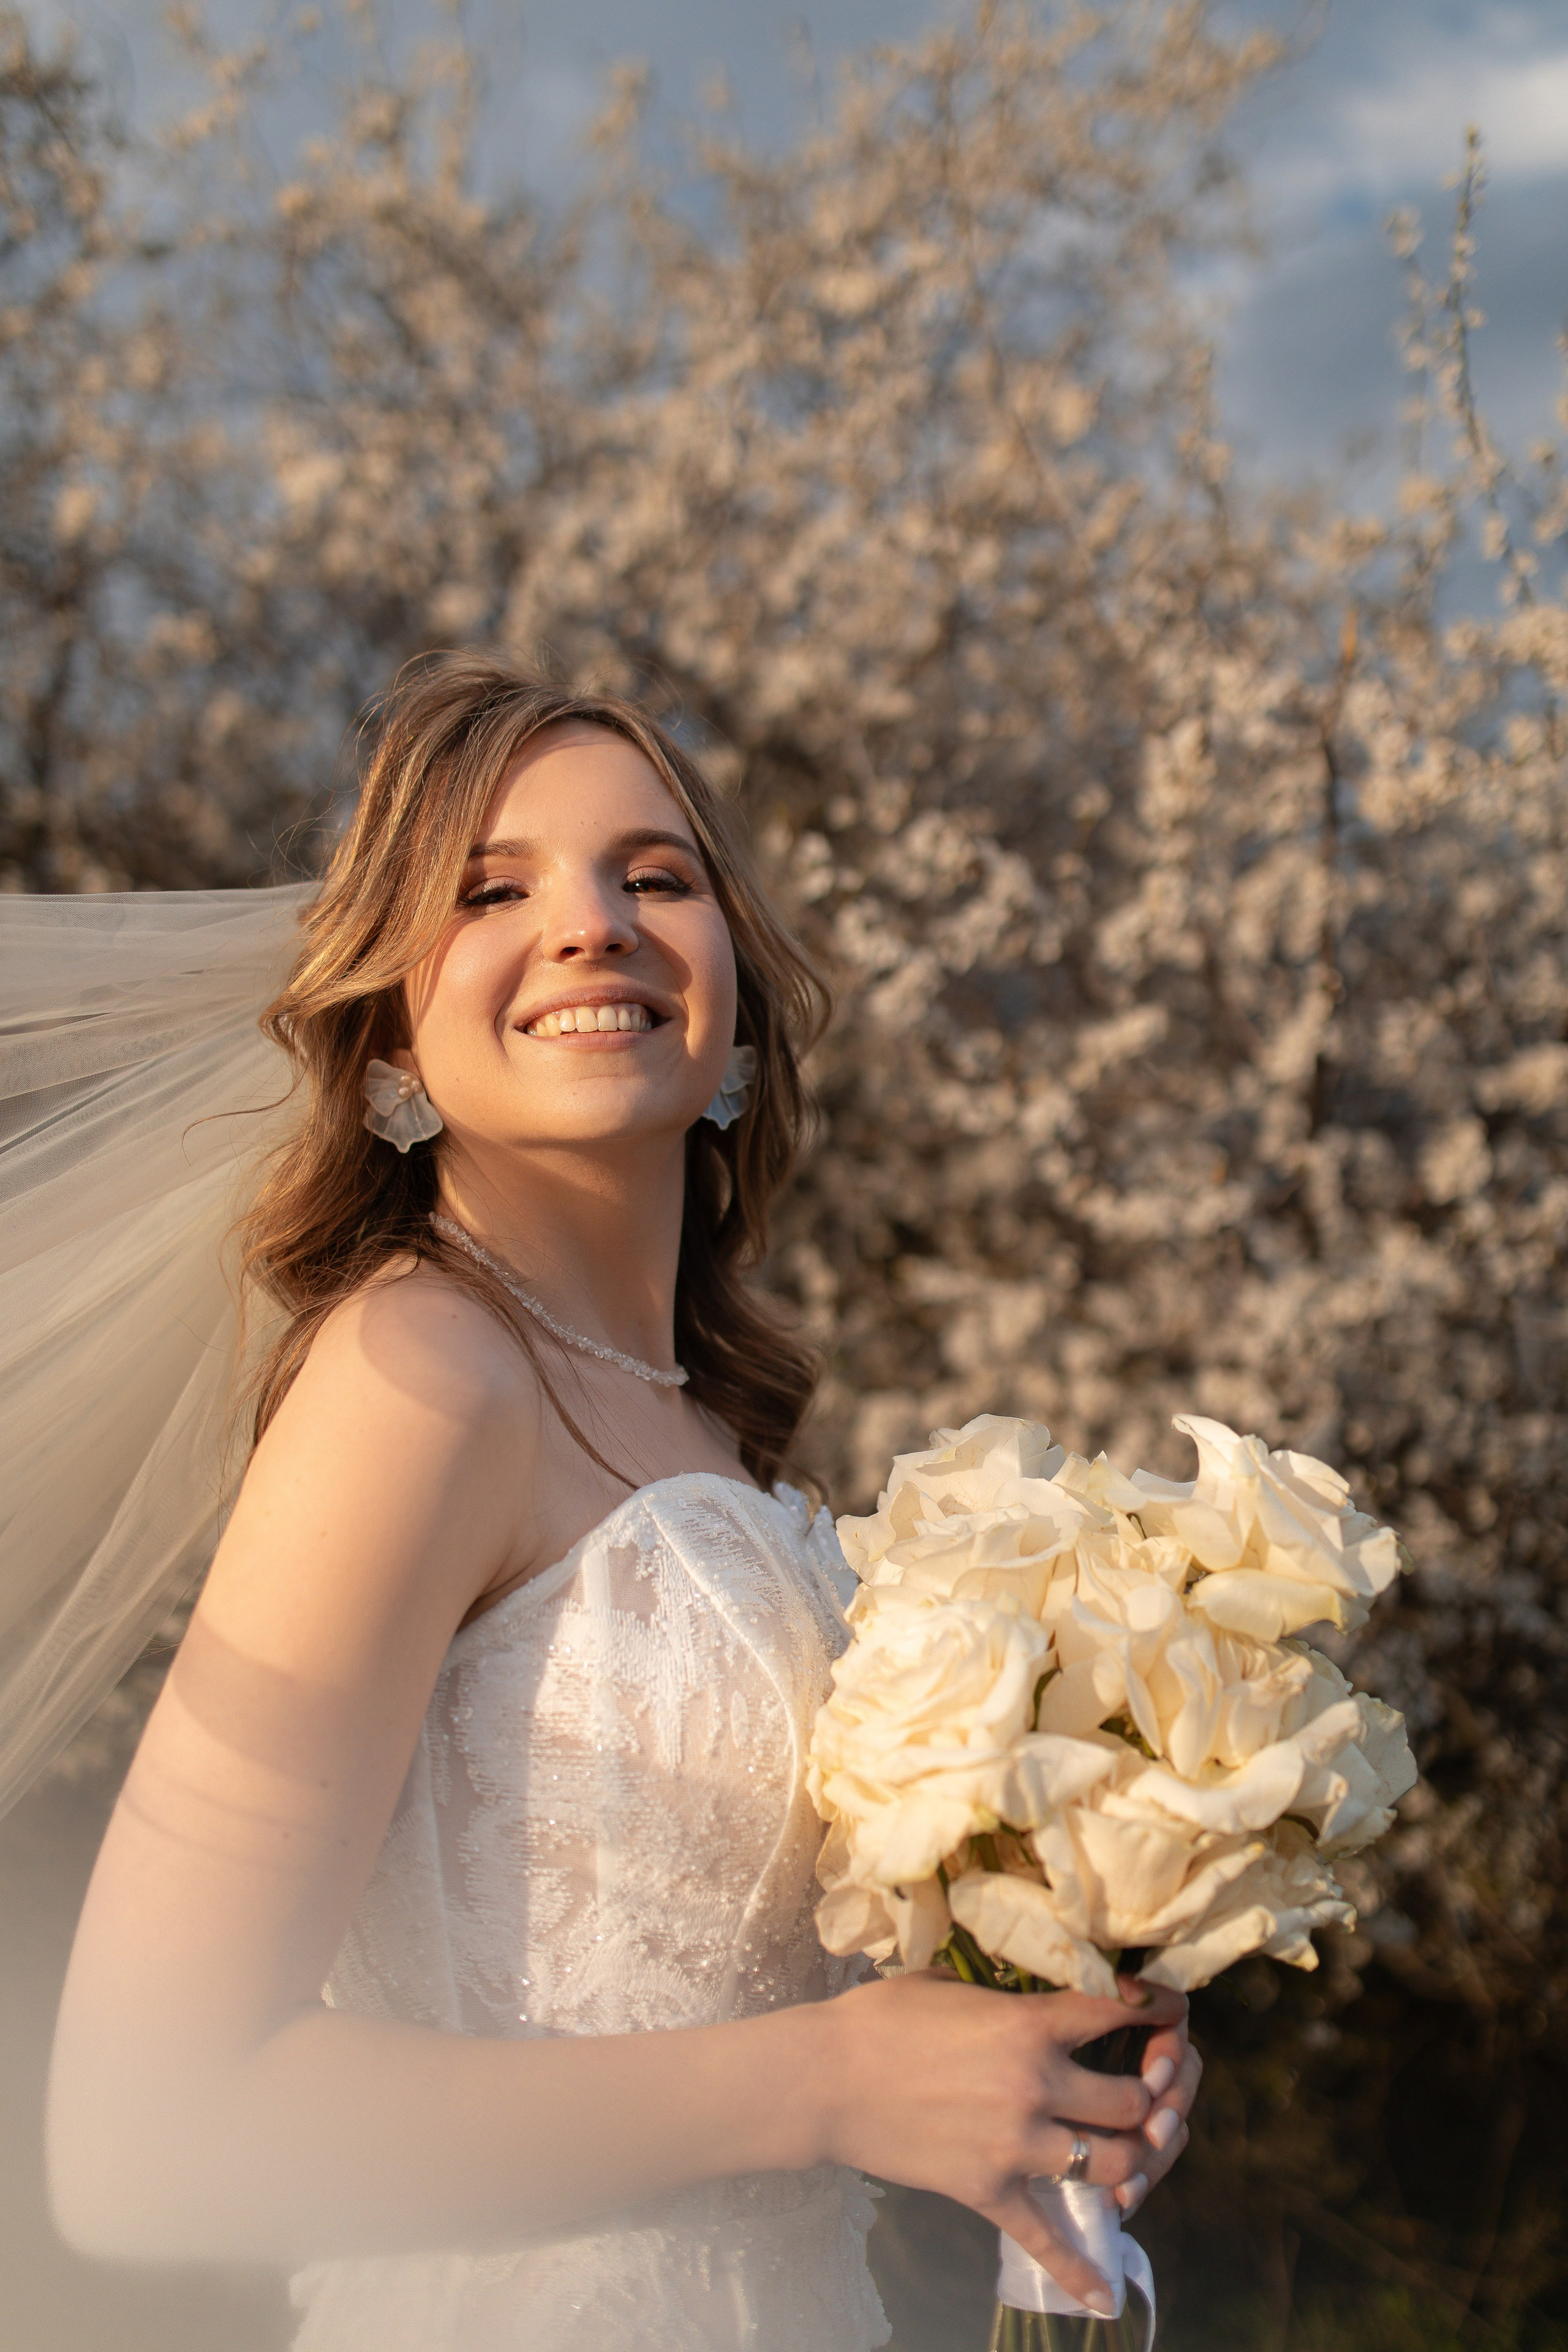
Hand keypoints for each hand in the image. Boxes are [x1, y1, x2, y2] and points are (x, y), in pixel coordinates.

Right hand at [811, 1969, 1189, 2314]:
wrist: (824, 2078)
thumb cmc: (878, 2019)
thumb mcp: (946, 1986)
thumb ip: (999, 1995)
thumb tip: (1023, 1995)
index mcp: (1028, 2024)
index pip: (1117, 2012)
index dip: (1156, 2010)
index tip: (1170, 2013)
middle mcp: (1034, 2083)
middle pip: (1131, 2101)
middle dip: (1149, 2099)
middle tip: (1146, 2099)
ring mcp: (1014, 2142)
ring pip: (1111, 2164)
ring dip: (1130, 2162)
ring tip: (1130, 2157)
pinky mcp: (987, 2189)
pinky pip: (1045, 2237)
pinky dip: (1078, 2271)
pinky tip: (1104, 2297)